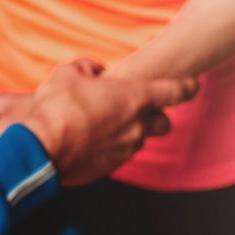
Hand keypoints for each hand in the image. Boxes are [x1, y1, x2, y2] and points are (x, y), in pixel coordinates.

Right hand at [0, 59, 196, 185]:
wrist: (41, 147)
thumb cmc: (56, 107)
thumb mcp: (67, 73)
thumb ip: (87, 67)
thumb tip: (93, 70)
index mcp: (134, 97)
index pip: (177, 91)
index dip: (188, 86)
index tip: (193, 84)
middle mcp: (137, 125)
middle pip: (165, 123)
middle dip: (158, 116)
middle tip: (139, 109)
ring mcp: (127, 148)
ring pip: (141, 140)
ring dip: (131, 132)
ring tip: (105, 124)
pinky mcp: (112, 166)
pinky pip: (121, 154)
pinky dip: (113, 147)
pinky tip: (92, 141)